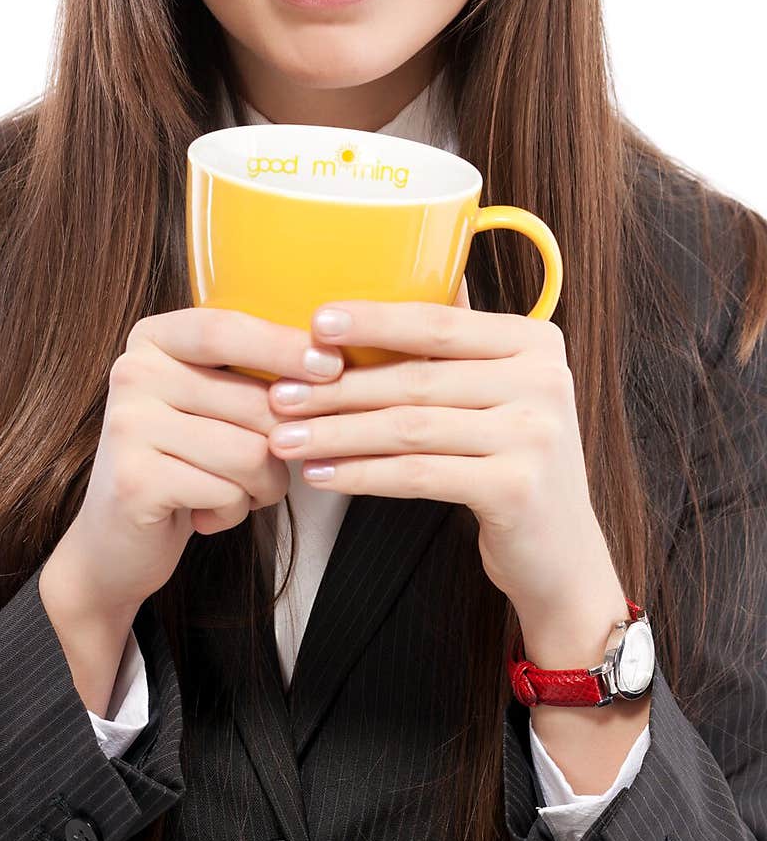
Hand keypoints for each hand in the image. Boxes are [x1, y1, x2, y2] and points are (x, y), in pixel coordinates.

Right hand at [51, 307, 344, 620]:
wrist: (116, 538)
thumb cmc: (183, 461)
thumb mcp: (209, 402)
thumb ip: (250, 374)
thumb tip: (331, 362)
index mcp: (152, 340)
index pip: (225, 329)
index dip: (282, 345)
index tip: (333, 365)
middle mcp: (132, 373)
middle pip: (254, 400)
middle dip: (284, 446)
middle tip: (264, 469)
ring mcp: (128, 425)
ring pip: (251, 452)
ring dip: (263, 486)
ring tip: (239, 493)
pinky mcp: (135, 480)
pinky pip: (227, 492)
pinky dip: (235, 512)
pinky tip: (208, 515)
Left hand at [266, 278, 626, 640]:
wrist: (562, 555)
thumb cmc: (512, 463)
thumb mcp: (502, 391)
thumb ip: (458, 346)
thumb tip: (384, 285)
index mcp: (536, 341)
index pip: (439, 322)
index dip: (373, 320)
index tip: (314, 323)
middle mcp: (544, 380)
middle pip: (417, 378)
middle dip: (338, 388)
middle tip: (278, 394)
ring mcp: (535, 435)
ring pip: (410, 427)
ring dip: (337, 432)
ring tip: (286, 438)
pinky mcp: (517, 488)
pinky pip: (418, 474)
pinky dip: (362, 474)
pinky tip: (322, 474)